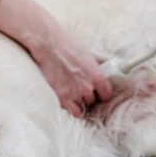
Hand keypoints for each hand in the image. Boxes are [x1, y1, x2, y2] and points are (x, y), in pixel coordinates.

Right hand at [0, 0, 112, 117]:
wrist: (49, 44)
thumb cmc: (68, 45)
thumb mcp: (88, 55)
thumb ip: (94, 69)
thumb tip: (99, 75)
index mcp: (97, 76)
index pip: (107, 94)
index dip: (102, 93)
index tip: (98, 92)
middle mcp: (88, 87)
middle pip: (93, 100)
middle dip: (88, 95)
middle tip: (80, 88)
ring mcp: (75, 93)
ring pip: (83, 107)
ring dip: (79, 102)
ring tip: (73, 94)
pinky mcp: (62, 97)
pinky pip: (73, 111)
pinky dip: (72, 108)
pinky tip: (69, 102)